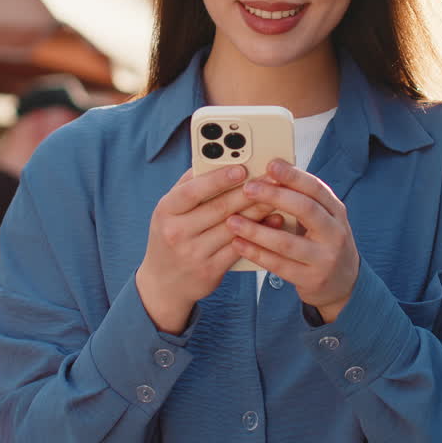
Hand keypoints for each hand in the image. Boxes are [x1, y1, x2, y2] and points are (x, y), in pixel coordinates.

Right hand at [136, 167, 275, 333]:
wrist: (163, 283)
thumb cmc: (170, 237)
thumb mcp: (169, 211)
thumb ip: (188, 186)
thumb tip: (215, 160)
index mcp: (166, 210)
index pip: (192, 191)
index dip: (217, 179)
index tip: (241, 168)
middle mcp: (177, 232)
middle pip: (219, 208)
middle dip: (249, 191)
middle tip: (271, 178)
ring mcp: (194, 253)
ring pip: (234, 227)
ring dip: (258, 210)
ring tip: (278, 196)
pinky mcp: (210, 270)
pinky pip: (239, 248)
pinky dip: (259, 233)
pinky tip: (273, 222)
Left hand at [226, 159, 358, 322]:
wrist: (343, 283)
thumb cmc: (324, 242)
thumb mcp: (323, 219)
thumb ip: (302, 200)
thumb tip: (271, 174)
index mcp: (336, 212)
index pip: (316, 189)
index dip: (293, 175)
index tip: (271, 164)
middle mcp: (335, 233)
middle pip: (305, 209)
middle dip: (275, 196)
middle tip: (248, 188)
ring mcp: (324, 259)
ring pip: (287, 242)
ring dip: (256, 230)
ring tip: (232, 220)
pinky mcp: (311, 279)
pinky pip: (278, 265)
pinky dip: (256, 253)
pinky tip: (238, 243)